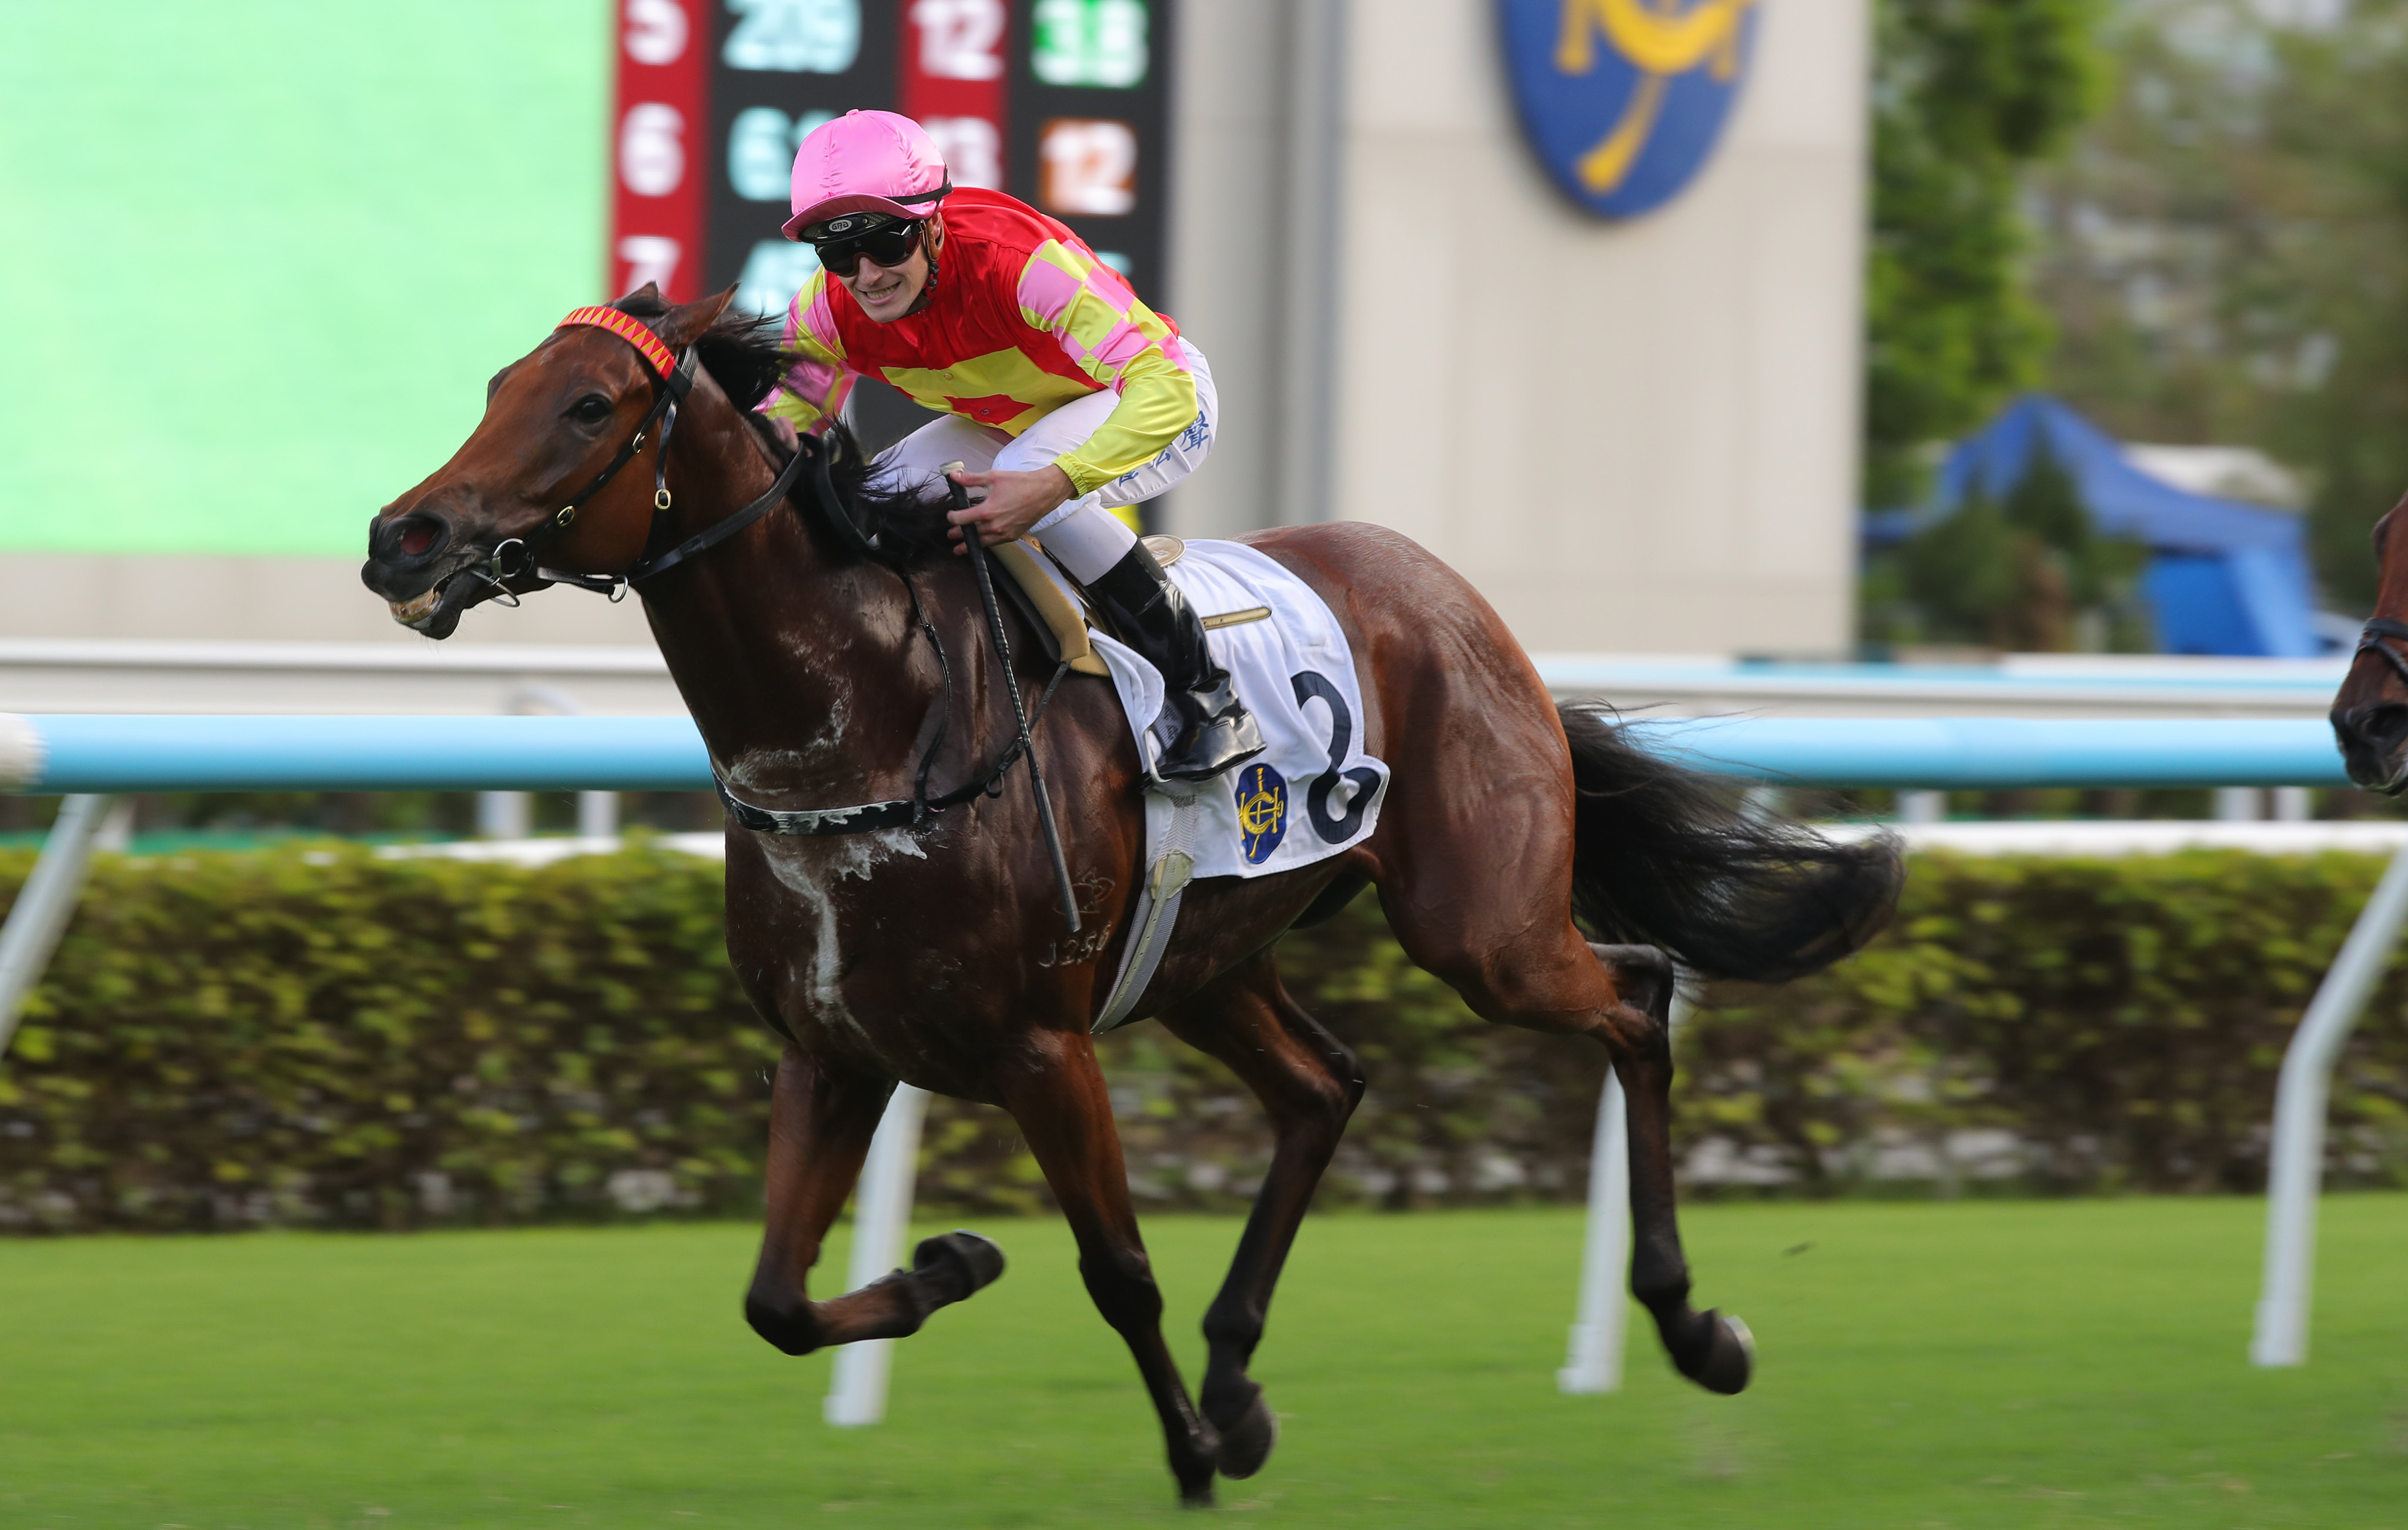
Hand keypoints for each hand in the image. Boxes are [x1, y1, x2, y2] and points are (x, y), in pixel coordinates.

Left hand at [947, 464, 1075, 550]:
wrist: (1045, 492)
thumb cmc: (1021, 483)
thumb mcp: (993, 477)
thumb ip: (971, 479)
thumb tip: (954, 476)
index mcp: (987, 511)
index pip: (962, 519)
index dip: (952, 518)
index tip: (950, 515)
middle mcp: (995, 526)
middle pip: (970, 533)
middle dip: (959, 534)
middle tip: (950, 535)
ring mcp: (1004, 533)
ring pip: (982, 542)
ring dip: (970, 545)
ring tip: (959, 548)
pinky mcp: (1013, 536)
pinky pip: (995, 543)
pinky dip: (986, 543)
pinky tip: (982, 542)